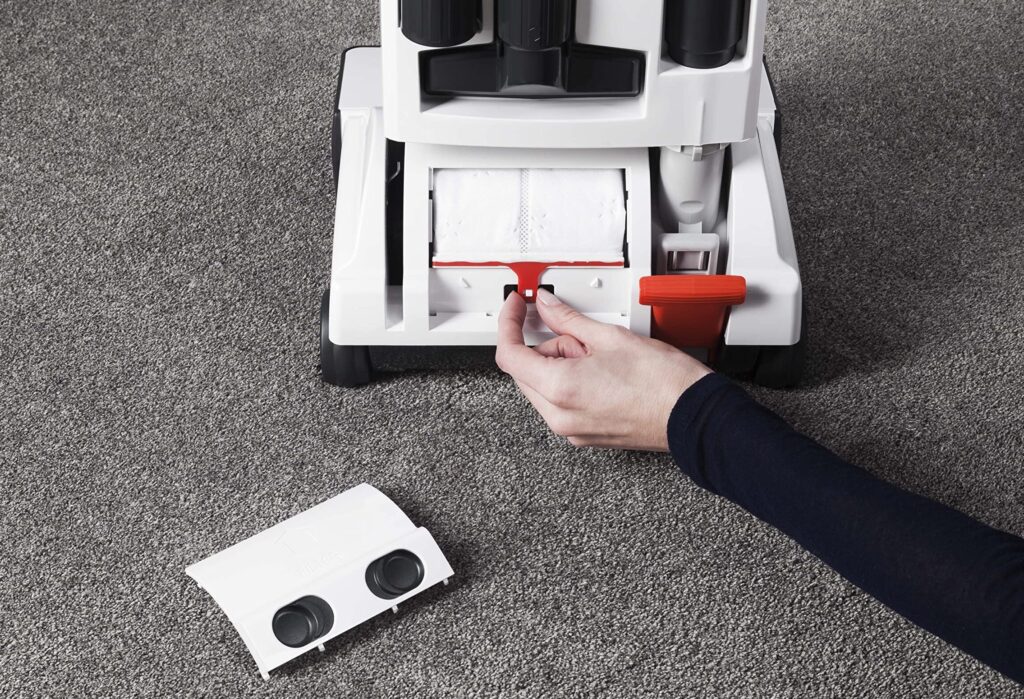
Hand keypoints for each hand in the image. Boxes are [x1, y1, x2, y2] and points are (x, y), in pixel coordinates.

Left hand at [495, 289, 711, 450]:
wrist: (693, 416)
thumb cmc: (663, 383)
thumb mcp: (610, 337)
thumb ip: (567, 319)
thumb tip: (546, 305)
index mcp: (560, 389)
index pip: (510, 355)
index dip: (509, 324)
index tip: (515, 307)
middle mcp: (559, 416)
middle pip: (526, 371)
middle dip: (547, 347)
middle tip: (582, 337)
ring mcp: (571, 430)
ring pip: (544, 387)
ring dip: (562, 365)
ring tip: (602, 359)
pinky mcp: (584, 436)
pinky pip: (561, 403)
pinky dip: (572, 383)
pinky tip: (603, 375)